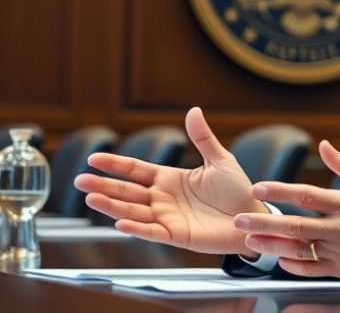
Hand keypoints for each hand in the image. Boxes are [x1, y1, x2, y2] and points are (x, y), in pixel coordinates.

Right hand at [73, 107, 268, 254]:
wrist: (253, 218)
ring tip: (91, 198)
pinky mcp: (176, 235)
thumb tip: (194, 110)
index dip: (116, 165)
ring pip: (133, 211)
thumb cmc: (238, 192)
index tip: (94, 159)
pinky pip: (152, 231)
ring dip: (112, 206)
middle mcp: (163, 198)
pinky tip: (119, 222)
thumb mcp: (220, 160)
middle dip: (104, 185)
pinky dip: (136, 227)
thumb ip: (203, 138)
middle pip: (127, 191)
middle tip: (79, 180)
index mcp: (170, 179)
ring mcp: (167, 217)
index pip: (136, 170)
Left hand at [233, 141, 339, 281]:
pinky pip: (312, 269)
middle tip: (239, 219)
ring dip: (271, 244)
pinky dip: (293, 265)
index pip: (307, 195)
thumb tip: (323, 146)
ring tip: (250, 240)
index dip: (280, 191)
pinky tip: (279, 258)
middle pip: (296, 225)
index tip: (258, 188)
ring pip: (299, 249)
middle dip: (264, 221)